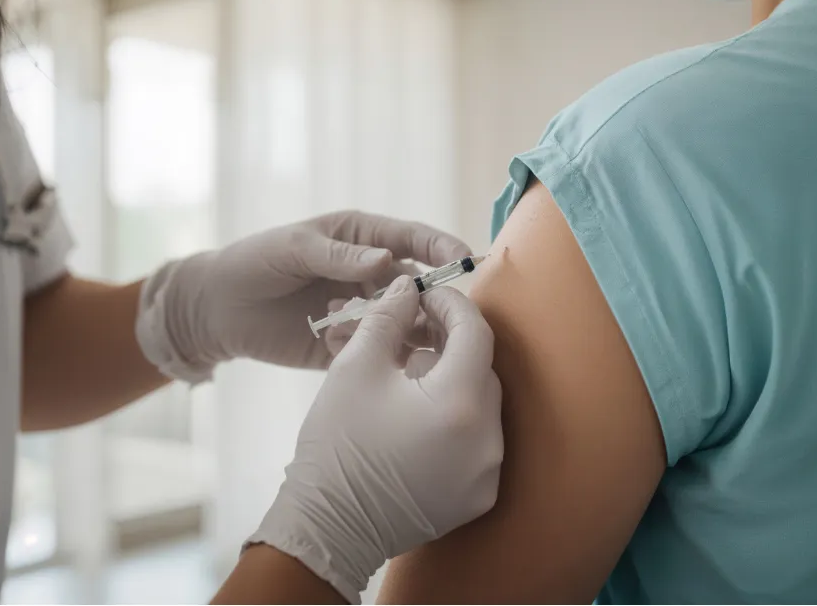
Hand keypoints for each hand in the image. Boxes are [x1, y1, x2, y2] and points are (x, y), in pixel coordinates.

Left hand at [134, 211, 469, 382]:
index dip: (441, 247)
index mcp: (362, 239)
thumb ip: (338, 254)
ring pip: (402, 322)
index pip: (413, 239)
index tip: (465, 260)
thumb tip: (387, 259)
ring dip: (397, 329)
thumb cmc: (253, 263)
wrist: (217, 310)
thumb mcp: (292, 249)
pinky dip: (368, 351)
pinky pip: (376, 350)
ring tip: (369, 333)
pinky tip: (334, 347)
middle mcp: (371, 275)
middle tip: (432, 315)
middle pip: (417, 285)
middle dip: (428, 299)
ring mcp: (363, 312)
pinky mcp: (350, 346)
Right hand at [247, 277, 502, 603]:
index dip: (450, 304)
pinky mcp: (479, 496)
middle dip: (449, 342)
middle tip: (412, 331)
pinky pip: (476, 440)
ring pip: (479, 403)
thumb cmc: (338, 445)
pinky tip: (418, 416)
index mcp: (461, 403)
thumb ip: (388, 317)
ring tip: (407, 374)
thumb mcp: (356, 368)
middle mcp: (488, 439)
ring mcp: (488, 472)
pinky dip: (455, 419)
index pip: (475, 331)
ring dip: (452, 380)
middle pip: (480, 367)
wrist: (328, 529)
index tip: (424, 295)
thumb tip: (408, 287)